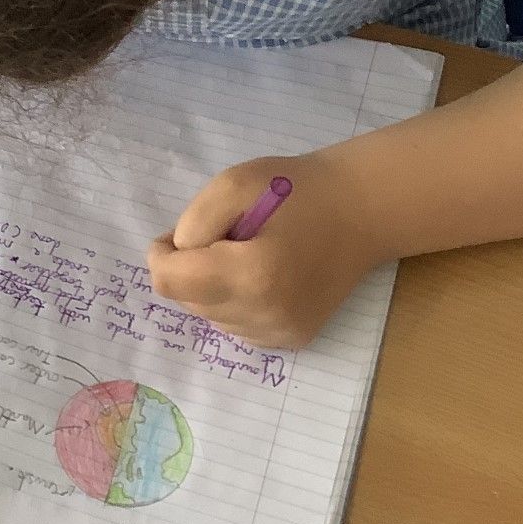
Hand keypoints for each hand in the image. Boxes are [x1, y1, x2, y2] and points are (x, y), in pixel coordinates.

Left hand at [146, 153, 393, 348]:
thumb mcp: (233, 184)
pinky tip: (259, 276)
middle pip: (188, 300)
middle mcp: (267, 315)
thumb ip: (193, 223)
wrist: (360, 212)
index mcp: (252, 275)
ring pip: (210, 316)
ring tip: (244, 253)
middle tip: (220, 237)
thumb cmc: (296, 190)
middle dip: (188, 268)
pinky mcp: (293, 340)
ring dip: (210, 287)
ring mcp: (282, 333)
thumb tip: (174, 257)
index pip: (170, 281)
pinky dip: (233, 302)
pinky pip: (236, 326)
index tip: (176, 234)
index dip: (162, 255)